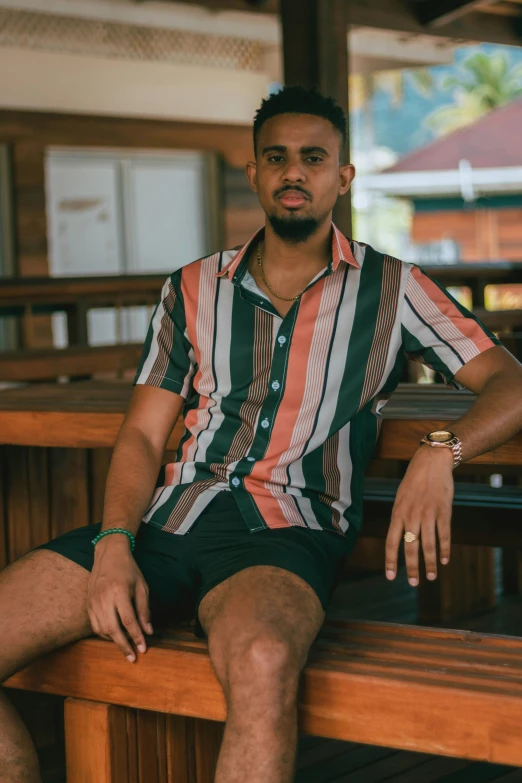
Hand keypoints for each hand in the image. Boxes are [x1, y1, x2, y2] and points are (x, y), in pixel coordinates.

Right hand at [87, 536, 152, 661]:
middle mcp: (104, 598)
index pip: (128, 621)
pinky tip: (114, 636)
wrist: (108, 554)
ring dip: (114, 641)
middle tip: (133, 657)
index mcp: (119, 592)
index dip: (136, 637)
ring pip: (102, 630)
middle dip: (123, 646)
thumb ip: (144, 610)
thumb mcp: (142, 586)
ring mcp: (93, 601)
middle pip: (113, 629)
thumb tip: (148, 631)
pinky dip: (104, 634)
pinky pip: (94, 625)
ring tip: (125, 647)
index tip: (143, 649)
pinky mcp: (88, 604)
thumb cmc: (128, 569)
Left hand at [385, 446, 453, 585]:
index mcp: (398, 513)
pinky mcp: (444, 511)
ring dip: (430, 563)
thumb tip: (397, 540)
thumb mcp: (400, 498)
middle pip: (410, 547)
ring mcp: (428, 514)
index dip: (391, 560)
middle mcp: (411, 515)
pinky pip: (444, 535)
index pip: (391, 541)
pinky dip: (444, 550)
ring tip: (432, 577)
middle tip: (413, 583)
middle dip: (412, 568)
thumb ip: (399, 519)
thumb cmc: (413, 482)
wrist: (431, 463)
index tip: (391, 577)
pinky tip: (445, 561)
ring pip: (429, 545)